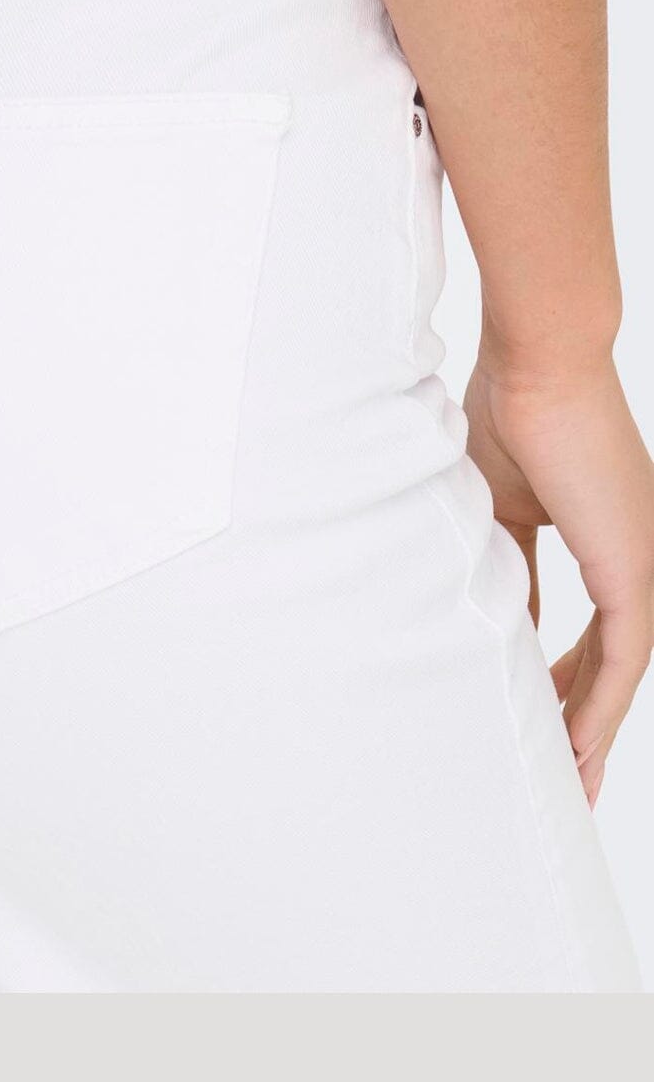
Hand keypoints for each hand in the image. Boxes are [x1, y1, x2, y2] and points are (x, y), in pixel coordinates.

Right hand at [463, 351, 653, 807]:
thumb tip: (500, 610)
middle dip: (582, 713)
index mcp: (602, 532)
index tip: (532, 706)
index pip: (589, 623)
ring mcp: (642, 561)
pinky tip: (575, 744)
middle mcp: (635, 552)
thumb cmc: (509, 407)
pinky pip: (623, 660)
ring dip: (594, 725)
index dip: (562, 671)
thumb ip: (507, 557)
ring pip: (623, 668)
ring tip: (568, 774)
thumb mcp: (499, 500)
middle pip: (611, 656)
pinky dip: (598, 706)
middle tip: (560, 765)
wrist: (537, 363)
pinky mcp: (637, 570)